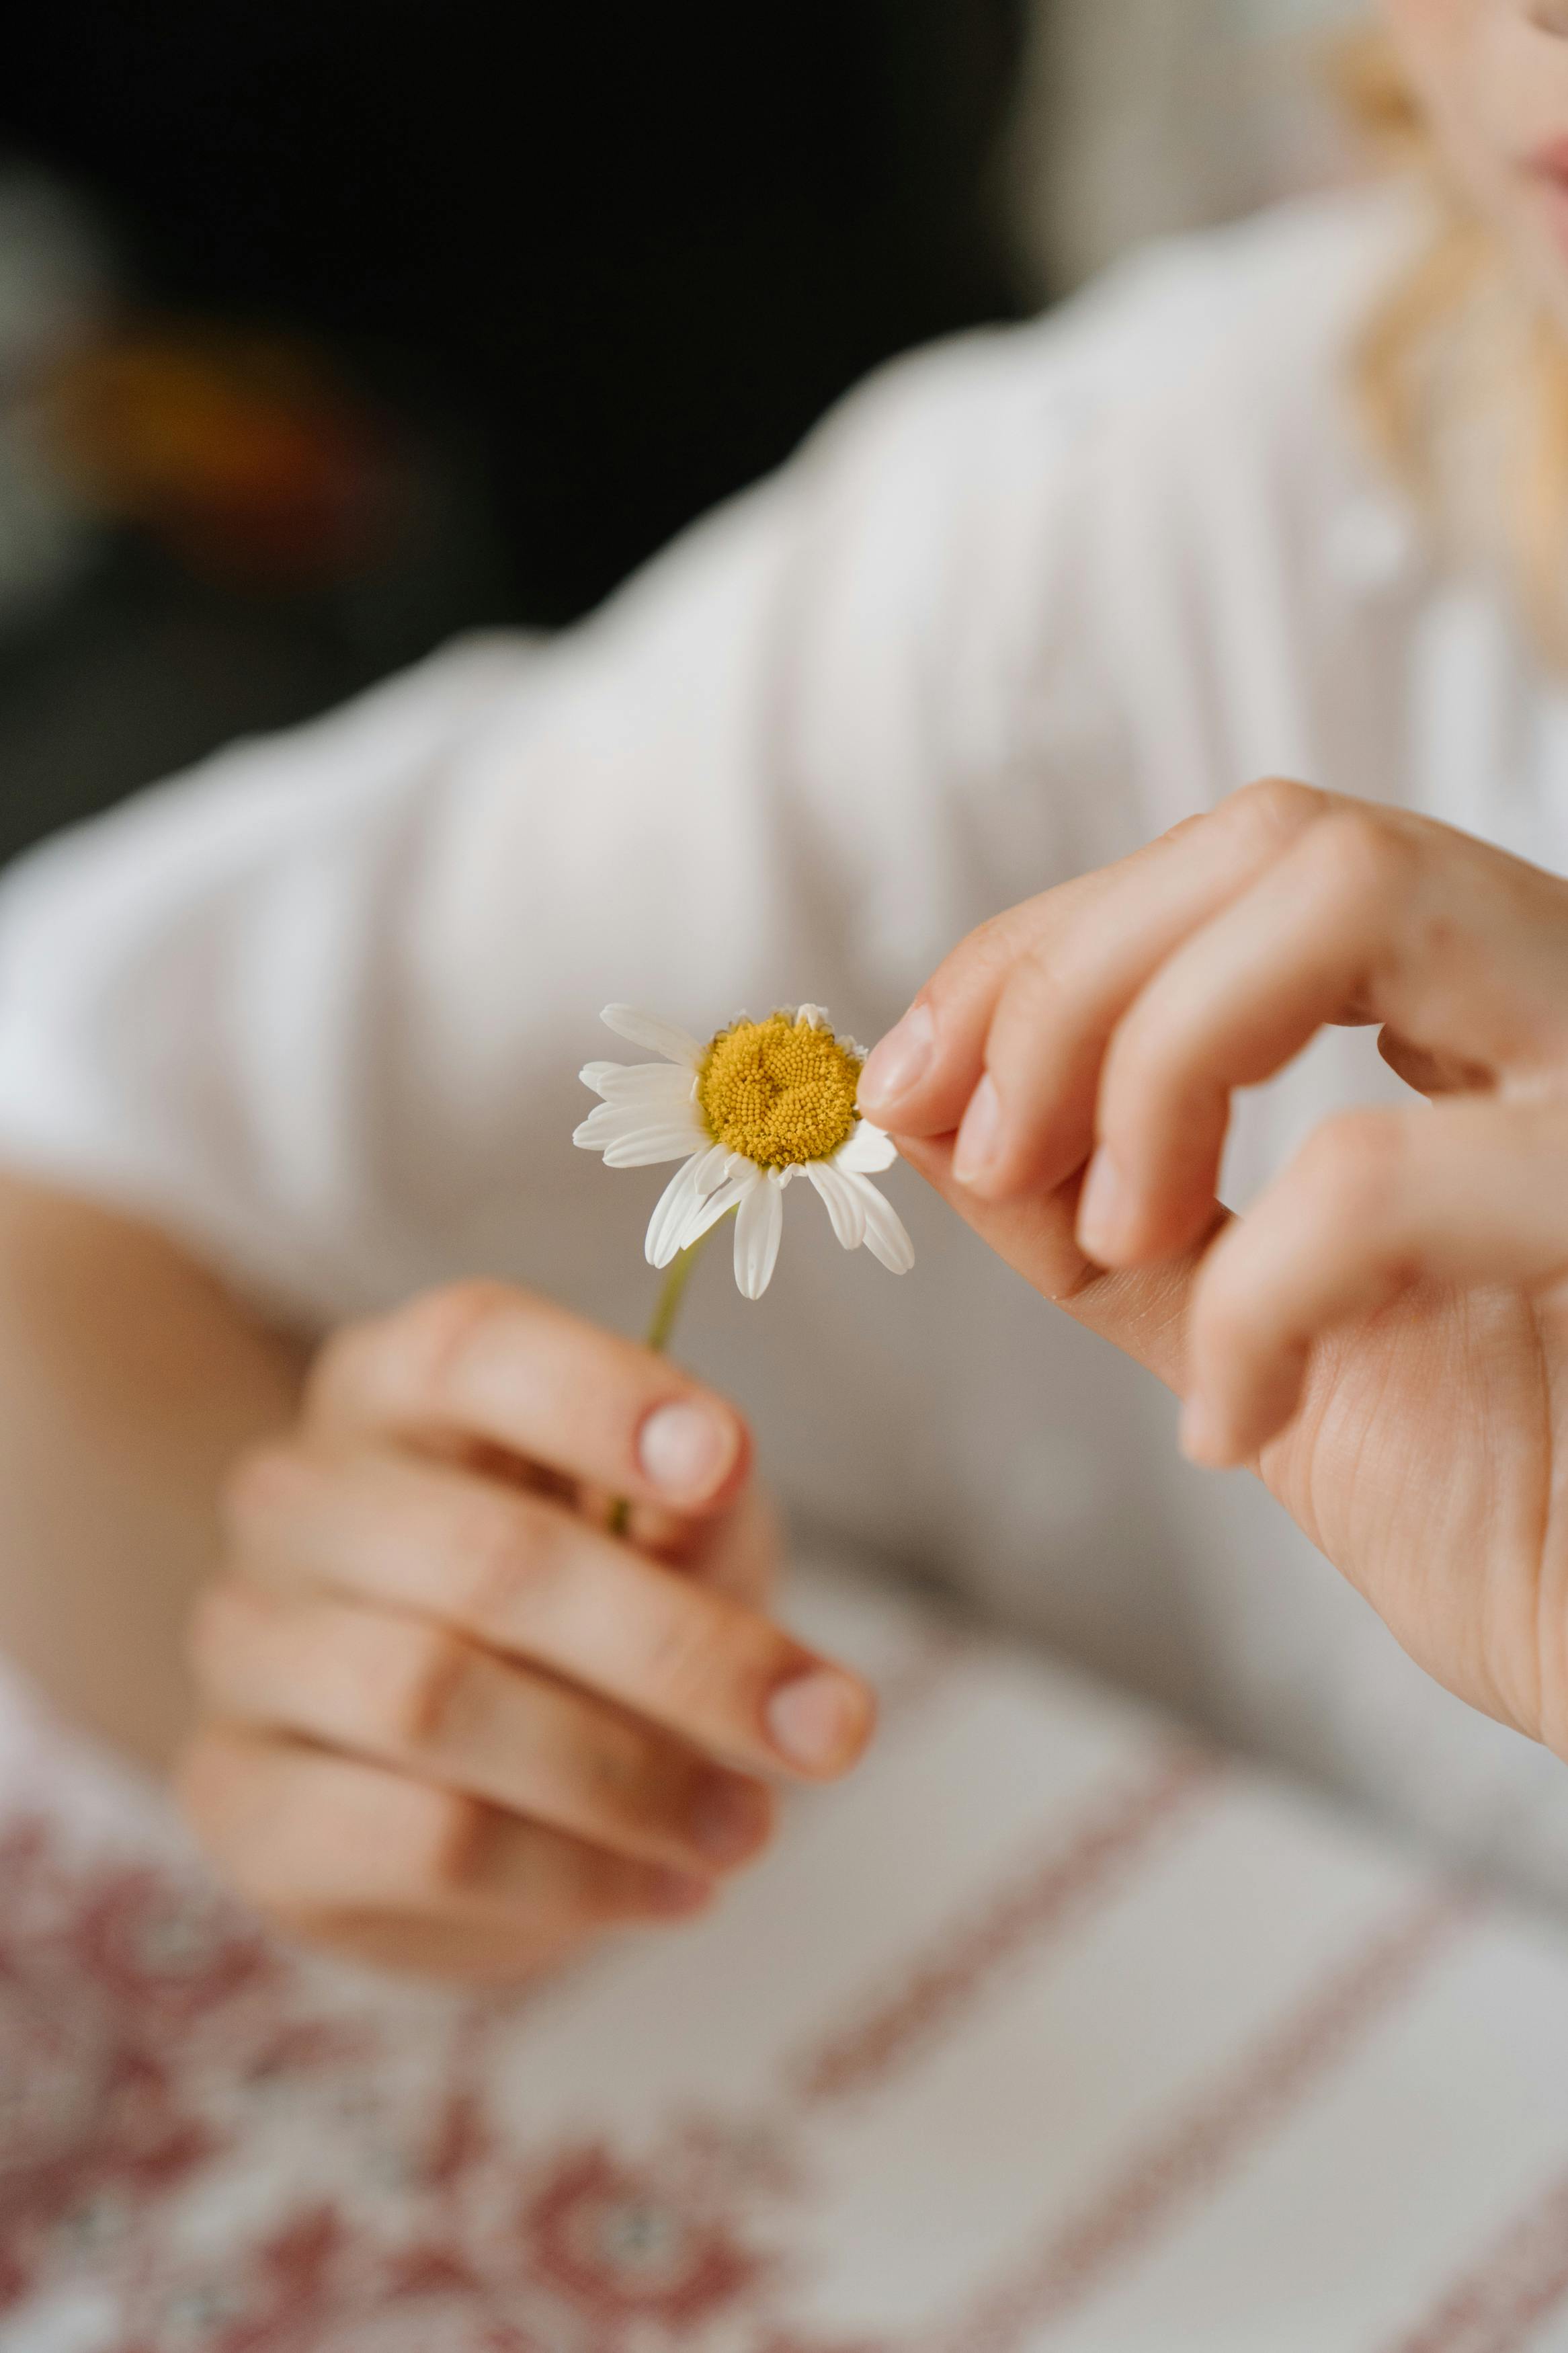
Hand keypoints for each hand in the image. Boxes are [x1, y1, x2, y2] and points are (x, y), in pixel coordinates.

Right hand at [176, 1282, 873, 1980]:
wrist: (467, 1785)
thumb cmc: (592, 1611)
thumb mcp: (672, 1534)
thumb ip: (695, 1505)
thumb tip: (717, 1481)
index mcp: (392, 1386)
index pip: (469, 1348)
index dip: (597, 1397)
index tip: (726, 1462)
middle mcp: (295, 1497)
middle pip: (484, 1555)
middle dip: (681, 1651)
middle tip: (828, 1731)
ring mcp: (246, 1648)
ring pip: (435, 1700)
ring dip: (629, 1778)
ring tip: (751, 1829)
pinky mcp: (242, 1801)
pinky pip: (415, 1837)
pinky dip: (570, 1872)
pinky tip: (668, 1889)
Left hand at [860, 780, 1567, 1756]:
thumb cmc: (1507, 1517)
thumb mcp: (1245, 1336)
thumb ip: (1093, 1214)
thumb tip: (918, 1106)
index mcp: (1483, 1019)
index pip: (1245, 865)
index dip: (1046, 949)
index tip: (911, 1080)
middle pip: (1282, 839)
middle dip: (1070, 977)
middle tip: (982, 1145)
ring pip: (1351, 892)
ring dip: (1155, 1057)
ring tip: (1117, 1235)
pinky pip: (1384, 1172)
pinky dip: (1252, 1293)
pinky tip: (1233, 1423)